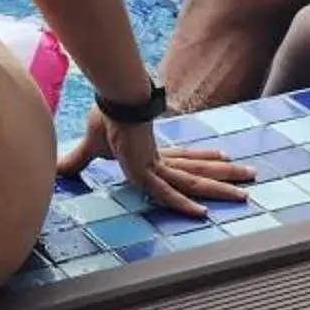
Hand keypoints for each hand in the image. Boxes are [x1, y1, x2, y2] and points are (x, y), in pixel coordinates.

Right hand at [59, 105, 255, 217]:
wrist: (111, 97)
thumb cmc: (103, 115)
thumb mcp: (89, 147)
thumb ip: (77, 162)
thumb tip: (56, 170)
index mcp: (151, 152)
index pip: (184, 159)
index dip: (204, 159)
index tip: (225, 158)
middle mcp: (160, 159)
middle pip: (198, 171)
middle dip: (226, 177)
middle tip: (252, 179)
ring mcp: (155, 164)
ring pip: (194, 182)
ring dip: (221, 188)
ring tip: (248, 192)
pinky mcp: (144, 169)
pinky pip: (166, 192)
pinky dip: (183, 203)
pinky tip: (202, 212)